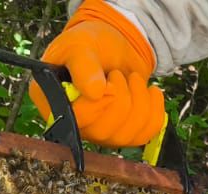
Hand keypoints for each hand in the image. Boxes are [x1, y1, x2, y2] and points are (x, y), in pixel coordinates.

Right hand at [29, 0, 164, 147]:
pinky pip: (146, 133)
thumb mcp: (81, 45)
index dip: (99, 103)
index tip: (109, 81)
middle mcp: (75, 124)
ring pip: (127, 135)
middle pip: (104, 131)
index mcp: (53, 102)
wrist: (114, 47)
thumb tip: (94, 93)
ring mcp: (100, 134)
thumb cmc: (90, 44)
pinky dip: (155, 108)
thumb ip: (83, 66)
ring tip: (131, 79)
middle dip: (121, 97)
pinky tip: (149, 91)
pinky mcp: (124, 134)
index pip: (77, 119)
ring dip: (138, 99)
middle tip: (117, 74)